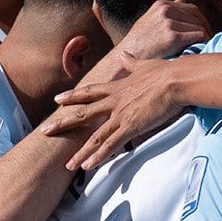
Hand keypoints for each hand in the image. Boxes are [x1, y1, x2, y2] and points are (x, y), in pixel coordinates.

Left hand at [41, 54, 183, 169]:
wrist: (176, 80)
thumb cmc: (167, 72)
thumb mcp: (146, 65)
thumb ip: (132, 63)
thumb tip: (124, 54)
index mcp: (118, 87)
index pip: (90, 92)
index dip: (73, 96)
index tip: (58, 99)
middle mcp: (114, 101)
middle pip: (83, 113)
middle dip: (63, 123)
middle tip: (45, 130)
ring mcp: (120, 115)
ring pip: (94, 136)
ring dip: (80, 152)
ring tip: (67, 164)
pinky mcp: (130, 127)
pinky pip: (110, 145)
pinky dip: (98, 157)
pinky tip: (87, 166)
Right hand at [111, 0, 210, 64]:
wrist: (127, 58)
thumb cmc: (139, 44)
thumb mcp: (149, 20)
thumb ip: (166, 11)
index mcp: (161, 5)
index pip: (190, 8)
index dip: (200, 20)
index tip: (204, 30)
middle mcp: (166, 10)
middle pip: (197, 16)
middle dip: (205, 27)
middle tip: (209, 39)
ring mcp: (169, 22)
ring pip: (199, 26)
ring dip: (205, 37)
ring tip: (206, 45)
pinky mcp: (173, 36)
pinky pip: (199, 36)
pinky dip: (204, 42)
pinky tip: (202, 49)